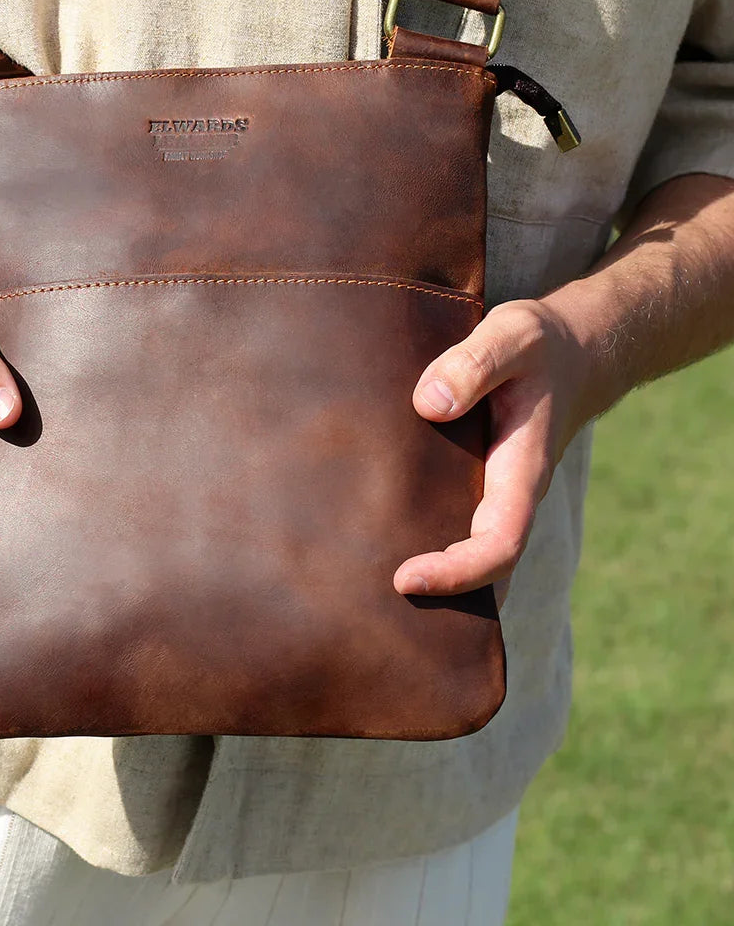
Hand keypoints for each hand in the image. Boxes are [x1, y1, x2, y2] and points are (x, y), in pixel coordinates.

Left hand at [394, 299, 590, 600]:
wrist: (575, 350)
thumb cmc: (540, 344)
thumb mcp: (512, 336)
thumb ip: (475, 364)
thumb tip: (429, 404)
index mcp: (523, 469)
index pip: (499, 543)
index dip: (458, 571)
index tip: (405, 578)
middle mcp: (511, 492)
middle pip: (482, 566)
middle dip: (437, 591)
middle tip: (368, 599)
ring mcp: (496, 491)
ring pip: (468, 549)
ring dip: (430, 572)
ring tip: (362, 584)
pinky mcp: (479, 480)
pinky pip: (456, 522)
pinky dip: (426, 538)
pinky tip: (377, 536)